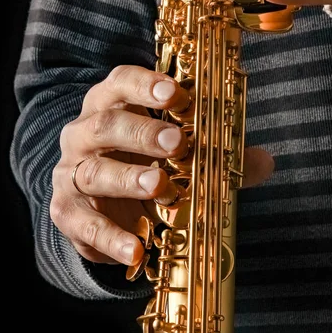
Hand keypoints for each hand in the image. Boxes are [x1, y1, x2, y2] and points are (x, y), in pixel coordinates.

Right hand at [51, 65, 273, 265]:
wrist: (97, 201)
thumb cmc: (141, 163)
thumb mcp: (175, 154)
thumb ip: (217, 155)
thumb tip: (264, 161)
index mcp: (110, 105)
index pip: (120, 83)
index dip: (145, 85)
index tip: (176, 94)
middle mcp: (84, 133)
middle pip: (105, 124)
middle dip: (142, 132)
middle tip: (177, 143)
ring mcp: (71, 172)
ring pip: (93, 171)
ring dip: (128, 179)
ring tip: (160, 187)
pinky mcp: (66, 211)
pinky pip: (84, 223)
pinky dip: (110, 238)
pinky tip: (136, 249)